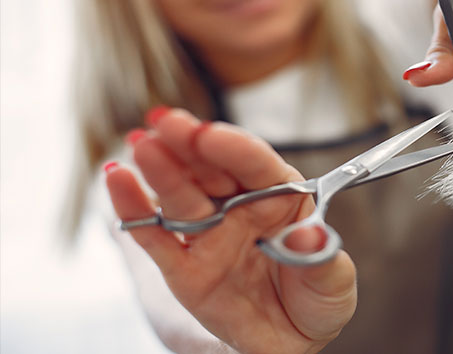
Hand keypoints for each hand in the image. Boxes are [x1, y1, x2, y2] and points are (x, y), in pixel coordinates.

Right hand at [106, 109, 355, 353]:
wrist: (290, 342)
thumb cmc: (316, 299)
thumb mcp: (334, 282)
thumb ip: (322, 257)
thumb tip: (311, 236)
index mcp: (281, 196)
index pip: (256, 164)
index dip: (233, 147)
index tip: (210, 135)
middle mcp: (241, 207)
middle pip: (211, 168)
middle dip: (189, 143)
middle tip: (166, 122)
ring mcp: (209, 234)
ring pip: (181, 196)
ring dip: (160, 170)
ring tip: (141, 145)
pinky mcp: (183, 267)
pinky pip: (155, 236)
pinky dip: (134, 210)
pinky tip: (116, 180)